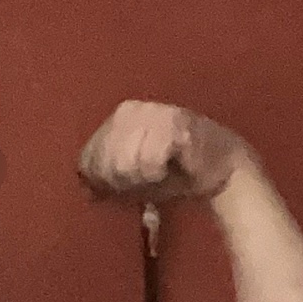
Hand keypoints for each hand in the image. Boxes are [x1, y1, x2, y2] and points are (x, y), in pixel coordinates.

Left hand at [77, 100, 249, 203]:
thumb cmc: (173, 175)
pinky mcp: (173, 121)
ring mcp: (151, 111)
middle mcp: (129, 110)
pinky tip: (172, 164)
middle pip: (105, 164)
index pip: (88, 160)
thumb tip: (85, 192)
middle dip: (124, 182)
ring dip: (143, 178)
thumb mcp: (130, 181)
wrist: (217, 169)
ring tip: (161, 170)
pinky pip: (148, 162)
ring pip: (124, 163)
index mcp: (115, 120)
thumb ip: (105, 182)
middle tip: (148, 177)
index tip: (125, 187)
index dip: (103, 183)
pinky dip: (158, 173)